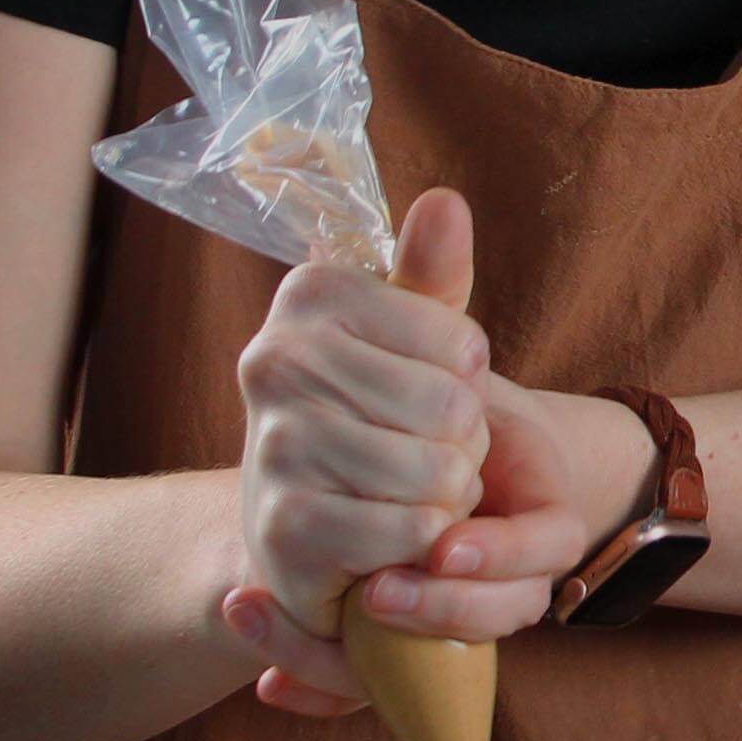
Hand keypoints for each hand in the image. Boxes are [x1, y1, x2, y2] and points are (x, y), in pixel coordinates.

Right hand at [217, 188, 489, 714]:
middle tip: (421, 447)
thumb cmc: (371, 407)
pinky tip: (391, 530)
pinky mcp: (284, 525)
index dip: (468, 379)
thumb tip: (444, 201)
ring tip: (409, 487)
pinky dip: (423, 539)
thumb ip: (431, 271)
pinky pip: (410, 530)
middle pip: (454, 409)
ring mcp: (273, 444)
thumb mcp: (407, 331)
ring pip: (438, 472)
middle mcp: (275, 359)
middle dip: (464, 442)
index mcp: (312, 294)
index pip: (463, 342)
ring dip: (447, 493)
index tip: (429, 383)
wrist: (300, 514)